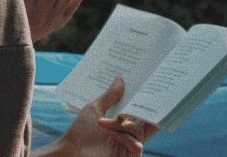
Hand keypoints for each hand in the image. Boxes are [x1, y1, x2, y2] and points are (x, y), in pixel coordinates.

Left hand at [32, 76, 158, 156]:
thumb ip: (110, 95)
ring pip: (139, 132)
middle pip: (147, 124)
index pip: (139, 113)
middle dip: (151, 113)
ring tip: (109, 123)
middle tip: (155, 101)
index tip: (149, 89)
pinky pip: (137, 146)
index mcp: (121, 123)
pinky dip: (125, 138)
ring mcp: (128, 147)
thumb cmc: (81, 131)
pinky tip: (113, 134)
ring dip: (124, 125)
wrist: (71, 150)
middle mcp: (127, 135)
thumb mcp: (96, 109)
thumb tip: (120, 78)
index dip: (145, 103)